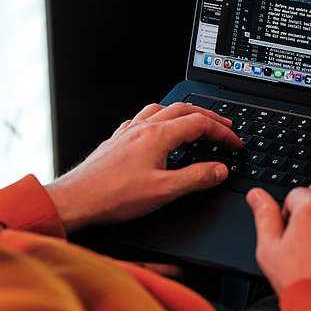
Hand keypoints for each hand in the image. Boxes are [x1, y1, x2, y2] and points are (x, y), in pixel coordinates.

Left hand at [45, 103, 241, 232]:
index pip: (199, 123)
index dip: (222, 132)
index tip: (235, 143)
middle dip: (208, 117)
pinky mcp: (115, 143)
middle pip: (182, 110)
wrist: (75, 200)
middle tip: (224, 128)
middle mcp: (141, 128)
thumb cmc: (112, 196)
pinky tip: (155, 133)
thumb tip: (219, 170)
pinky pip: (140, 121)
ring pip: (159, 111)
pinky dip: (157, 122)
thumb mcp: (163, 192)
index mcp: (157, 136)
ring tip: (194, 124)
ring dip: (181, 114)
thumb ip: (195, 178)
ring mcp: (126, 134)